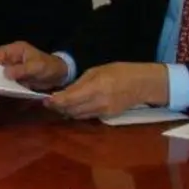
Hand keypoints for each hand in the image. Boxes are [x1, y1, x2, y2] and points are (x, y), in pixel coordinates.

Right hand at [0, 41, 69, 89]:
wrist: (60, 75)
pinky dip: (10, 86)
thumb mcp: (35, 68)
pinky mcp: (18, 76)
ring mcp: (16, 67)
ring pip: (4, 73)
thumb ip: (20, 70)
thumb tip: (5, 73)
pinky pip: (10, 80)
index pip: (0, 53)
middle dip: (0, 74)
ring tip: (6, 89)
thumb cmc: (48, 66)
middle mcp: (14, 57)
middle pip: (0, 64)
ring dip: (5, 81)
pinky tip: (11, 91)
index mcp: (17, 49)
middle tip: (1, 84)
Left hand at [44, 63, 168, 119]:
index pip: (70, 99)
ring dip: (67, 111)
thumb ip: (80, 84)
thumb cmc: (119, 72)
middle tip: (49, 102)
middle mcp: (99, 102)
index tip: (46, 99)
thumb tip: (64, 93)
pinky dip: (78, 113)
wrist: (142, 84)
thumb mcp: (97, 71)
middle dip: (58, 107)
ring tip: (59, 105)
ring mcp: (104, 112)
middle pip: (72, 110)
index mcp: (96, 87)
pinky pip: (87, 117)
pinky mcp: (108, 117)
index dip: (56, 101)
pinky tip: (74, 107)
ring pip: (78, 116)